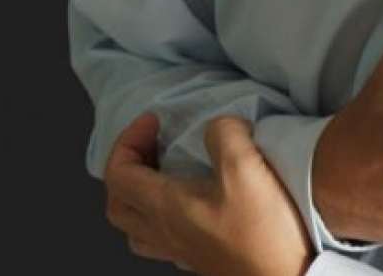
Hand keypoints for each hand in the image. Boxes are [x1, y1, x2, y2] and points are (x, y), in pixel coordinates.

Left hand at [104, 114, 311, 275]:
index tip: (155, 121)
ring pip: (135, 227)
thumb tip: (219, 126)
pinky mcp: (202, 260)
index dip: (128, 140)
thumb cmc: (263, 228)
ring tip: (161, 175)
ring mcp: (181, 251)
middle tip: (152, 144)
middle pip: (118, 202)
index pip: (118, 173)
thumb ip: (224, 134)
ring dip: (138, 196)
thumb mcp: (245, 166)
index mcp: (166, 208)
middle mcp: (165, 233)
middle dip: (127, 166)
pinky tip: (189, 205)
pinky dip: (161, 217)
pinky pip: (161, 240)